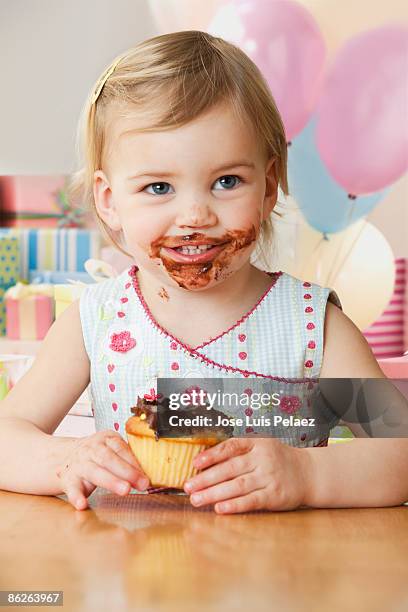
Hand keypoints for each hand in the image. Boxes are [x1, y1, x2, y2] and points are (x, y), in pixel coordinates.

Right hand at [56, 430, 149, 510]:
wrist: (66, 456)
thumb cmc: (97, 456)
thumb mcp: (111, 450)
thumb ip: (128, 460)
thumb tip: (148, 478)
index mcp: (105, 439)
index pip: (121, 449)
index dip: (134, 463)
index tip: (146, 477)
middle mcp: (90, 449)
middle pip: (108, 459)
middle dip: (126, 472)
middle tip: (141, 484)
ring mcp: (79, 464)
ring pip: (94, 471)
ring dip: (111, 481)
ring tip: (124, 490)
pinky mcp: (68, 479)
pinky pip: (72, 488)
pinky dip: (76, 496)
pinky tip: (82, 504)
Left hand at [183, 438, 309, 513]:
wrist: (309, 473)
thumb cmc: (277, 460)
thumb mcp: (261, 447)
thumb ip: (238, 452)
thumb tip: (204, 461)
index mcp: (257, 443)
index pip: (231, 446)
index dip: (211, 454)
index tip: (195, 463)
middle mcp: (263, 458)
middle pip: (230, 468)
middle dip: (206, 478)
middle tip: (188, 486)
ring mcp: (269, 477)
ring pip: (237, 485)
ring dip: (214, 493)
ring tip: (196, 499)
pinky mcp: (275, 495)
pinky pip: (251, 500)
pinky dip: (234, 505)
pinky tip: (219, 508)